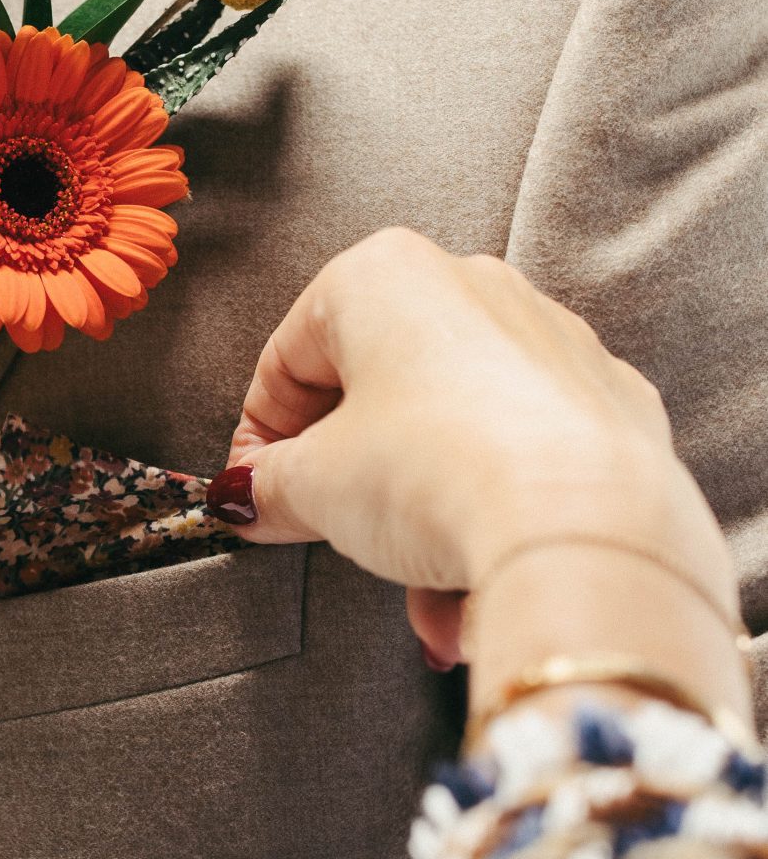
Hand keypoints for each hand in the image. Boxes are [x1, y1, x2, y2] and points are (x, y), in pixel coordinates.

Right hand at [212, 230, 747, 721]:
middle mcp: (474, 286)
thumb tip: (250, 499)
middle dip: (349, 471)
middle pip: (377, 386)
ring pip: (454, 426)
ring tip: (406, 580)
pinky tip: (469, 583)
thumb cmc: (438, 474)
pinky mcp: (609, 401)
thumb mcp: (314, 488)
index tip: (255, 492)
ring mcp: (552, 339)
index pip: (289, 359)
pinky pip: (523, 452)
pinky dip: (491, 510)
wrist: (581, 528)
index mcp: (384, 275)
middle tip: (324, 525)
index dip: (259, 437)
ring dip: (419, 508)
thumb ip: (267, 487)